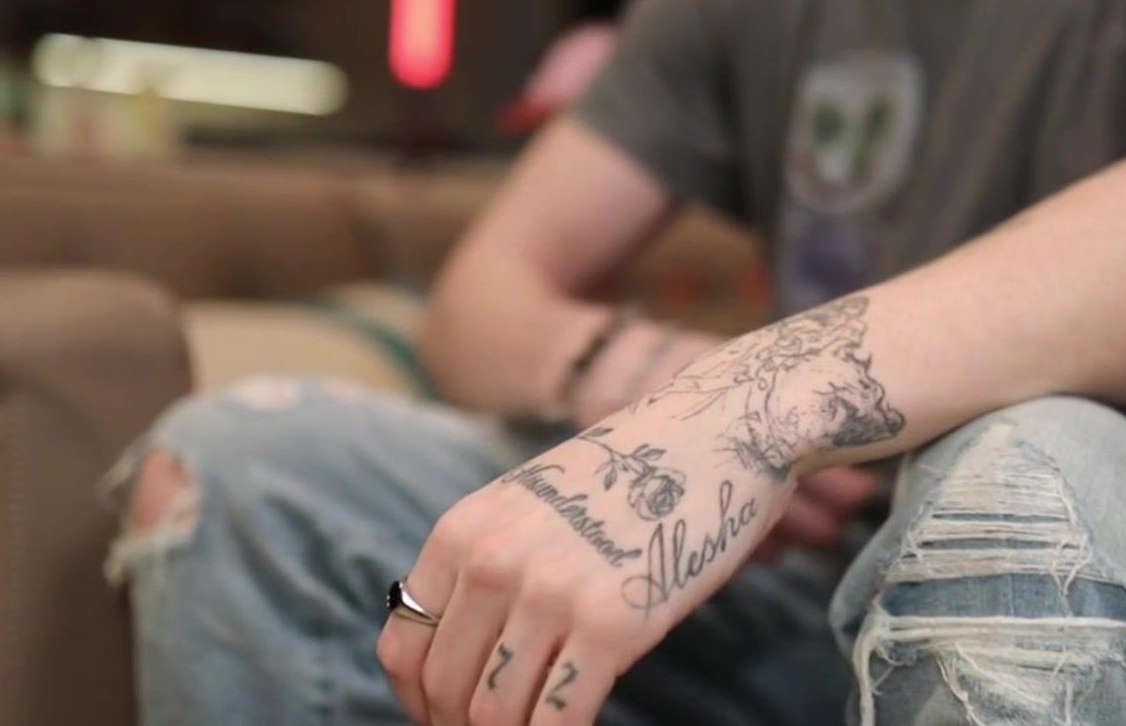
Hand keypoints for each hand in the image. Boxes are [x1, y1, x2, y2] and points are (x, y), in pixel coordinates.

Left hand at [380, 296, 905, 723]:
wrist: (721, 429)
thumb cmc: (636, 472)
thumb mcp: (530, 501)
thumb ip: (489, 565)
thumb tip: (463, 657)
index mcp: (463, 530)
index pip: (403, 650)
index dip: (422, 703)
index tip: (450, 719)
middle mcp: (493, 561)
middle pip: (447, 691)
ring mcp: (551, 592)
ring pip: (495, 716)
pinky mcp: (613, 622)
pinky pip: (559, 720)